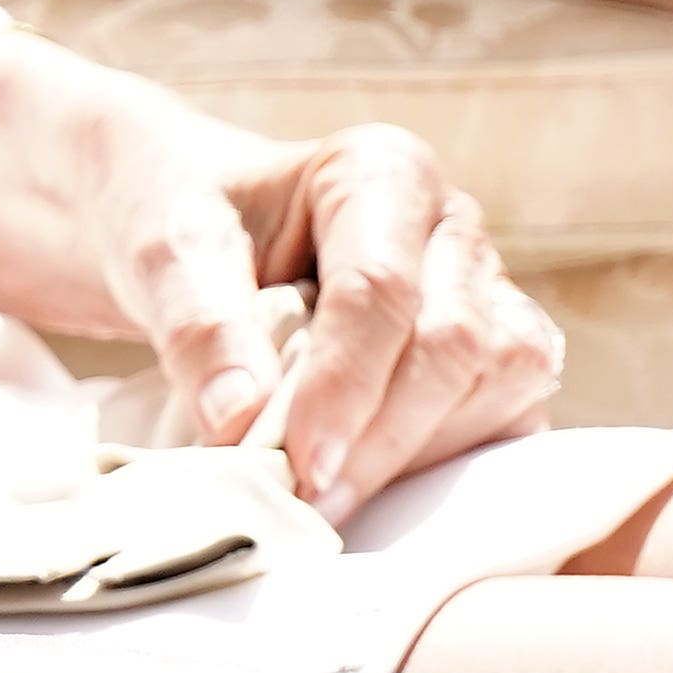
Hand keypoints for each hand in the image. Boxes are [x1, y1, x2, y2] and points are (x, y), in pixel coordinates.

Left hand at [113, 124, 566, 518]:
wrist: (196, 231)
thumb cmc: (185, 220)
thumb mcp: (164, 250)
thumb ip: (199, 325)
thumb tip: (242, 419)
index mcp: (379, 172)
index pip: (379, 288)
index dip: (344, 385)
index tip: (300, 464)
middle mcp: (450, 227)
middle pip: (452, 345)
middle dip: (381, 436)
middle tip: (307, 500)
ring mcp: (484, 292)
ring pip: (496, 385)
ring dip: (416, 455)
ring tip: (328, 495)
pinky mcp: (493, 357)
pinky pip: (508, 420)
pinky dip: (447, 463)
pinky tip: (373, 486)